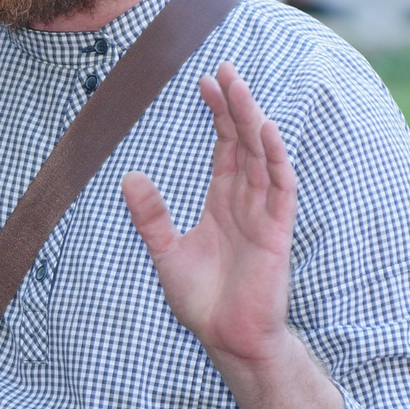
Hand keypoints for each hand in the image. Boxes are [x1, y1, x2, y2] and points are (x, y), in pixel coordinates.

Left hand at [123, 62, 296, 366]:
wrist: (227, 339)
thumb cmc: (204, 301)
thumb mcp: (166, 252)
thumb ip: (151, 216)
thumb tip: (129, 176)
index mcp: (223, 203)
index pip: (224, 148)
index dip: (217, 115)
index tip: (205, 81)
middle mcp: (246, 202)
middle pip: (243, 143)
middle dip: (236, 106)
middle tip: (225, 69)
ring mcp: (264, 215)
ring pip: (261, 157)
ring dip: (253, 122)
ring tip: (241, 88)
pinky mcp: (276, 232)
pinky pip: (279, 189)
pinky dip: (274, 160)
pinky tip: (266, 132)